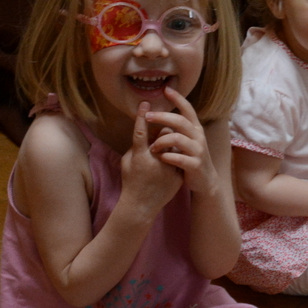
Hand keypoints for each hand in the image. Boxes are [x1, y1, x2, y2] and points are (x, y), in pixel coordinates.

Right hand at [119, 102, 183, 217]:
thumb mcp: (127, 162)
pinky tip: (167, 165)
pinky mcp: (178, 174)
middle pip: (164, 134)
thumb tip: (146, 131)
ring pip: (175, 144)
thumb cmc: (131, 182)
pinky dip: (175, 156)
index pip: (141, 131)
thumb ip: (136, 145)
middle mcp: (156, 159)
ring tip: (162, 154)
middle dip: (163, 130)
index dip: (142, 116)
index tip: (146, 103)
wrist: (142, 205)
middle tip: (159, 135)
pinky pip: (180, 156)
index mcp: (140, 156)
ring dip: (170, 143)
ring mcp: (169, 167)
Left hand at [143, 88, 221, 197]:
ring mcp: (198, 151)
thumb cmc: (192, 157)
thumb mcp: (188, 140)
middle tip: (147, 116)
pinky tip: (160, 158)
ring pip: (178, 138)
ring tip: (151, 146)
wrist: (206, 181)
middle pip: (180, 121)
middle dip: (162, 116)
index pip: (188, 109)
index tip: (166, 89)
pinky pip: (179, 158)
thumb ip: (179, 129)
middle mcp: (199, 137)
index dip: (178, 98)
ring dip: (161, 140)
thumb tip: (161, 114)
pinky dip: (167, 157)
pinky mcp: (195, 165)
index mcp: (196, 129)